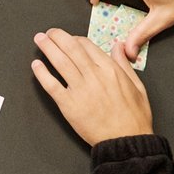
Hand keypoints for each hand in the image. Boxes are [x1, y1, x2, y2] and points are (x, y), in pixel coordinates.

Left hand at [32, 29, 152, 145]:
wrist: (126, 140)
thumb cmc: (134, 117)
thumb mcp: (137, 85)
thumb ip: (124, 63)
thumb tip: (118, 46)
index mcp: (110, 69)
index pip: (87, 45)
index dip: (75, 39)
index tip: (69, 39)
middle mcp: (93, 75)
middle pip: (70, 48)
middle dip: (57, 37)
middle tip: (48, 33)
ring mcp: (80, 90)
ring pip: (60, 62)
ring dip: (47, 48)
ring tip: (39, 40)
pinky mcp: (69, 105)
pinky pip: (52, 85)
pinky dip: (42, 73)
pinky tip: (36, 65)